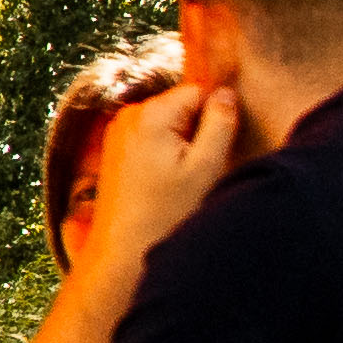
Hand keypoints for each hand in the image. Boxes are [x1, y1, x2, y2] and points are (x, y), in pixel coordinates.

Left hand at [96, 79, 241, 262]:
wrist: (122, 250)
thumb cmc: (167, 212)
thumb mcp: (206, 167)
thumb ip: (221, 123)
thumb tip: (227, 92)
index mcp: (151, 113)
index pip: (199, 92)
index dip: (216, 117)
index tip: (217, 149)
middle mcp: (128, 114)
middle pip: (182, 106)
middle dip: (198, 131)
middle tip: (200, 169)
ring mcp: (117, 131)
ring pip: (169, 124)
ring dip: (183, 145)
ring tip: (182, 180)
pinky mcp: (115, 150)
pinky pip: (152, 139)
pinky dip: (166, 155)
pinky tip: (166, 183)